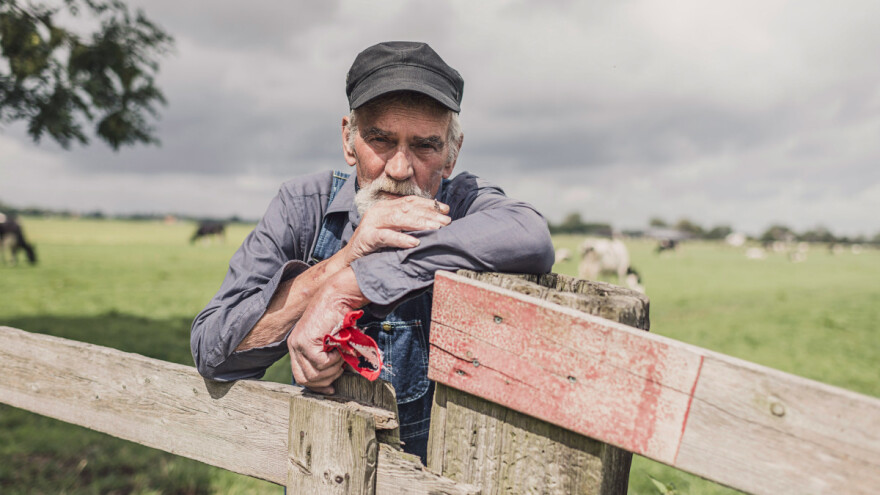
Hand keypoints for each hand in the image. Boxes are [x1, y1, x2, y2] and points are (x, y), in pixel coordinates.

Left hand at [287, 267, 367, 393]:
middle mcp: (294, 346)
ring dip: (332, 369)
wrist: (337, 297)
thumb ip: (326, 358)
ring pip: (314, 374)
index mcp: (297, 347)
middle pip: (305, 380)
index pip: (300, 377)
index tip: (331, 389)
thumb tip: (332, 382)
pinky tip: (338, 347)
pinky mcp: (305, 342)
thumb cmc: (339, 318)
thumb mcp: (330, 343)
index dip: (317, 386)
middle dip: (327, 379)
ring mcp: (297, 344)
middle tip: (340, 368)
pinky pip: (321, 363)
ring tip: (340, 355)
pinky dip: (334, 359)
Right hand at [343, 196, 450, 263]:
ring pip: (398, 219)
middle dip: (429, 214)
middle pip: (407, 209)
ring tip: (436, 229)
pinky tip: (414, 243)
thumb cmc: (374, 249)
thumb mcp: (392, 233)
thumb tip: (434, 224)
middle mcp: (378, 211)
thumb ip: (407, 226)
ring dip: (420, 223)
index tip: (447, 210)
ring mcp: (370, 223)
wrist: (349, 262)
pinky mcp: (365, 237)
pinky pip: (385, 236)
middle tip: (447, 221)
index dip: (429, 204)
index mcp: (385, 207)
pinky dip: (401, 239)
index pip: (410, 201)